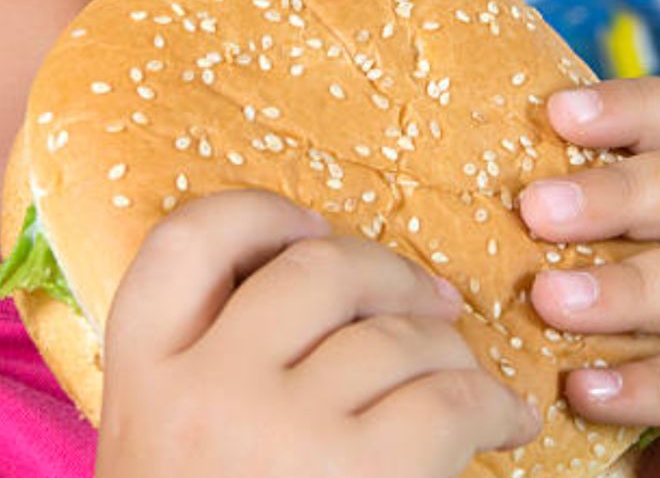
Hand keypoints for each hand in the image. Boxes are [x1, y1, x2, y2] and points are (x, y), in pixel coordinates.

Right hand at [95, 191, 538, 477]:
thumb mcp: (174, 449)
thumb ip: (216, 367)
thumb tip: (337, 296)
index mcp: (143, 378)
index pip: (187, 241)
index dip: (259, 214)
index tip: (310, 227)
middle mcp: (206, 389)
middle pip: (319, 267)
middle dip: (391, 273)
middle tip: (431, 303)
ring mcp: (282, 429)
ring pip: (398, 336)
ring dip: (453, 352)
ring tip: (470, 384)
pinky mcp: (363, 474)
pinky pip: (450, 399)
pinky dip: (495, 405)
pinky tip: (509, 423)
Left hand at [520, 78, 659, 477]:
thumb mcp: (624, 300)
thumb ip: (580, 252)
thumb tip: (468, 205)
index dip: (637, 107)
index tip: (558, 112)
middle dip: (624, 193)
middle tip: (536, 209)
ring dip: (634, 287)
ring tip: (550, 302)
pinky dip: (658, 385)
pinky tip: (588, 391)